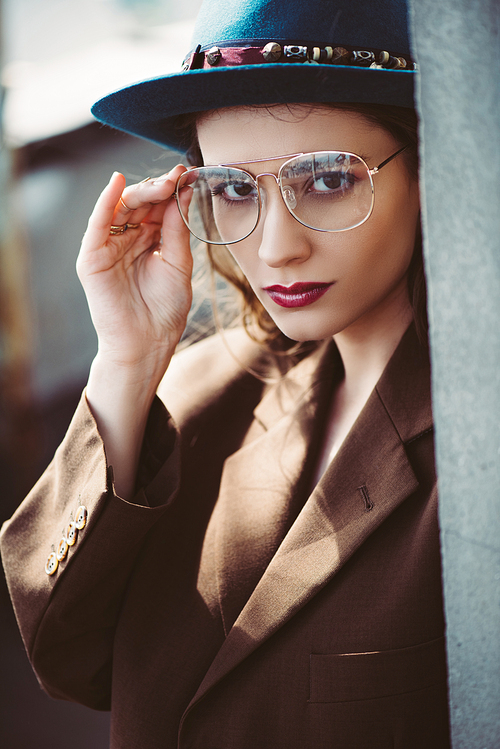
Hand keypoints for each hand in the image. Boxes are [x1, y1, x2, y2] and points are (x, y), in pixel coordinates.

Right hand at [77, 167, 192, 380]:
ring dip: (141, 191)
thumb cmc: (165, 310)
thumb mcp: (178, 264)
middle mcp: (128, 239)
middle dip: (159, 188)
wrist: (147, 343)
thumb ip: (177, 229)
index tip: (189, 176)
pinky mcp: (93, 257)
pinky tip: (118, 183)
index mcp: (150, 240)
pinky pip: (97, 224)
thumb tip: (183, 192)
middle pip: (140, 203)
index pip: (159, 207)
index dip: (172, 191)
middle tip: (177, 177)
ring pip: (120, 208)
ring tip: (162, 183)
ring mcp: (109, 246)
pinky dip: (105, 201)